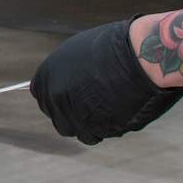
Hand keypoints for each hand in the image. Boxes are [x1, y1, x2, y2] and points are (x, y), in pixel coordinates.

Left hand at [29, 18, 182, 144]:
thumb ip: (65, 72)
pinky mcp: (91, 128)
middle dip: (72, 112)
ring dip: (89, 122)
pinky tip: (117, 111)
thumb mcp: (79, 52)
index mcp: (47, 74)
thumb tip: (63, 84)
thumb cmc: (117, 47)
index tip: (74, 96)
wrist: (141, 55)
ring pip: (74, 128)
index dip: (58, 98)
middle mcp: (54, 95)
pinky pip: (93, 135)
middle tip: (95, 102)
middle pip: (57, 115)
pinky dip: (104, 128)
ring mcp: (71, 113)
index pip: (42, 95)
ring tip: (110, 103)